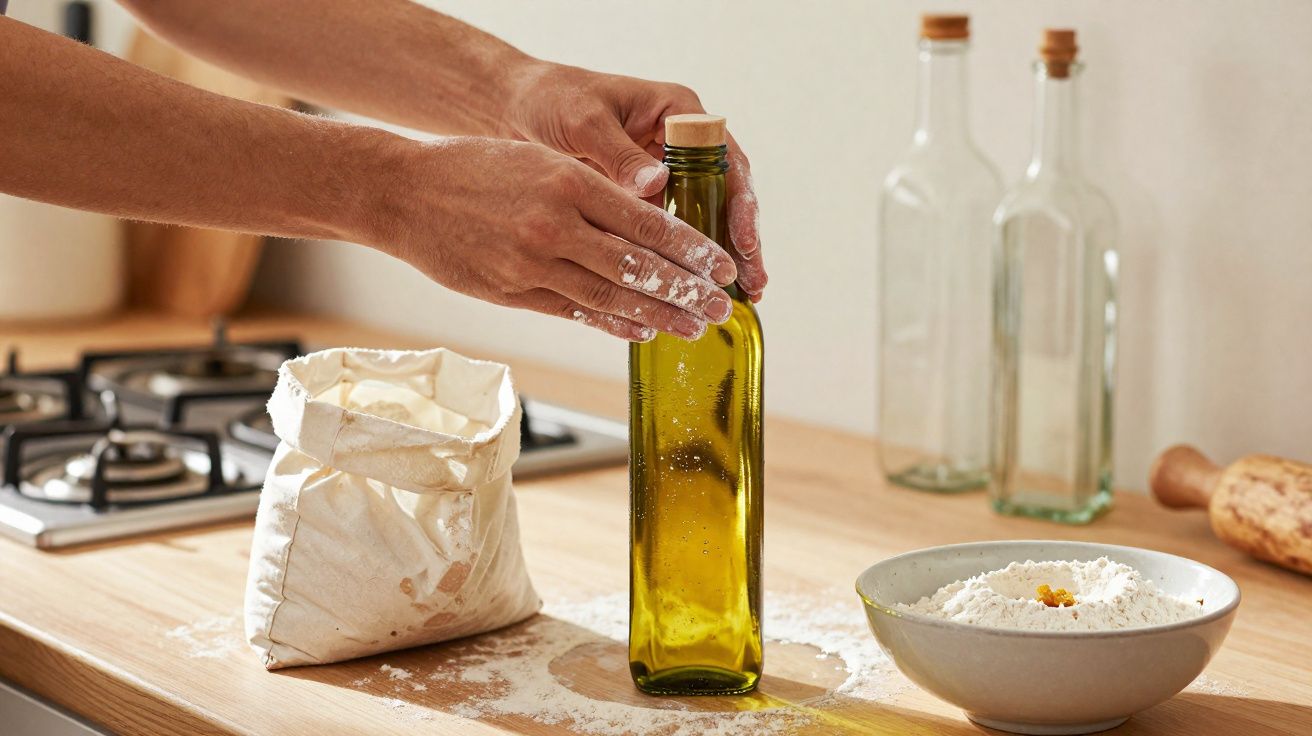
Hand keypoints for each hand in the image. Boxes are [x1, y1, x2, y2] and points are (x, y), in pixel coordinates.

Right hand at [365, 137, 739, 340]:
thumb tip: (650, 225)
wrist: (405, 193)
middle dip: (687, 290)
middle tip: (722, 307)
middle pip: (637, 266)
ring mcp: (532, 264)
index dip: (691, 250)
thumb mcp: (541, 161)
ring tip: (694, 326)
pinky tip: (642, 331)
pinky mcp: (512, 293)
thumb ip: (593, 192)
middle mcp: (555, 225)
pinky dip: (613, 324)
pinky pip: (574, 313)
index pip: (647, 223)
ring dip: (659, 315)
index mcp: (569, 182)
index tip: (722, 266)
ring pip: (611, 296)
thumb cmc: (477, 169)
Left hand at [505, 62, 766, 301]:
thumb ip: (619, 153)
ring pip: (705, 217)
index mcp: (678, 112)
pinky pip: (673, 230)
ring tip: (738, 298)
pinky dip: (683, 261)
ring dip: (719, 258)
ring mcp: (666, 171)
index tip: (742, 241)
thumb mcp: (584, 123)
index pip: (725, 160)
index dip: (739, 203)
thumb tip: (657, 184)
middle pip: (726, 195)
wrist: (519, 107)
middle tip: (754, 283)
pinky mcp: (646, 197)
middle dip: (741, 241)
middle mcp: (680, 142)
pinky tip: (691, 293)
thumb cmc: (553, 100)